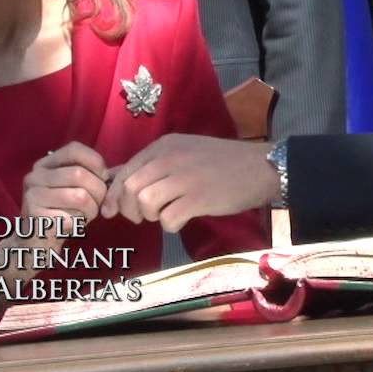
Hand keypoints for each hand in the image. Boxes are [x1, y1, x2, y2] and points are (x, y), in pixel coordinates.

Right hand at [21, 142, 108, 242]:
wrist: (40, 240)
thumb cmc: (64, 210)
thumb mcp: (76, 187)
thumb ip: (92, 174)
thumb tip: (115, 174)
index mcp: (45, 164)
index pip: (73, 149)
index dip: (95, 161)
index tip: (104, 177)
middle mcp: (35, 176)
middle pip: (79, 174)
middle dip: (99, 191)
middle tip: (99, 203)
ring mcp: (32, 195)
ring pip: (79, 196)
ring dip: (92, 208)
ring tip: (88, 214)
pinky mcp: (36, 217)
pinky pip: (72, 217)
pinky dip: (81, 223)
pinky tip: (74, 225)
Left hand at [101, 134, 278, 231]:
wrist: (260, 167)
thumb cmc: (220, 162)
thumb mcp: (182, 153)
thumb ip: (151, 165)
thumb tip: (114, 178)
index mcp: (163, 146)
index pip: (124, 171)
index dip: (113, 195)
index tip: (112, 211)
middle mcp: (170, 158)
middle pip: (130, 188)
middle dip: (129, 209)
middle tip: (142, 217)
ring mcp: (185, 178)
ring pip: (144, 201)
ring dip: (149, 216)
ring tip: (164, 215)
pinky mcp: (199, 198)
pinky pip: (168, 219)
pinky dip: (170, 225)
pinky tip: (182, 219)